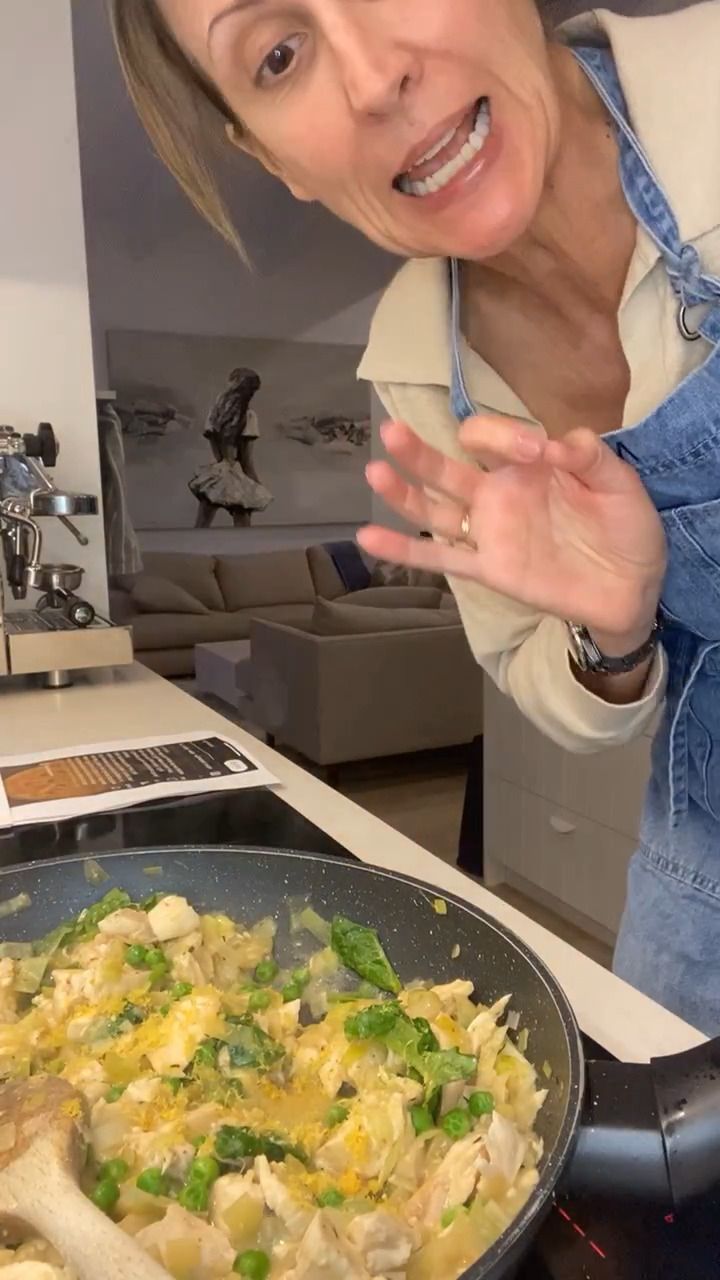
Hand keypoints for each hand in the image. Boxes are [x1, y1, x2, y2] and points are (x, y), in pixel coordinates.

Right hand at [360, 418, 665, 644]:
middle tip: (393, 430)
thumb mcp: (621, 486)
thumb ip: (592, 460)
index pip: (493, 438)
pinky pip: (440, 558)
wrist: (634, 588)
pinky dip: (403, 550)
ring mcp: (489, 532)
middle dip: (419, 450)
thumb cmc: (626, 528)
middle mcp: (499, 493)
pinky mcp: (489, 568)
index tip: (538, 452)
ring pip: (433, 508)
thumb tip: (560, 442)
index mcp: (528, 465)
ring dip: (403, 491)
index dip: (504, 437)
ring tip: (374, 471)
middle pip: (447, 467)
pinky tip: (368, 537)